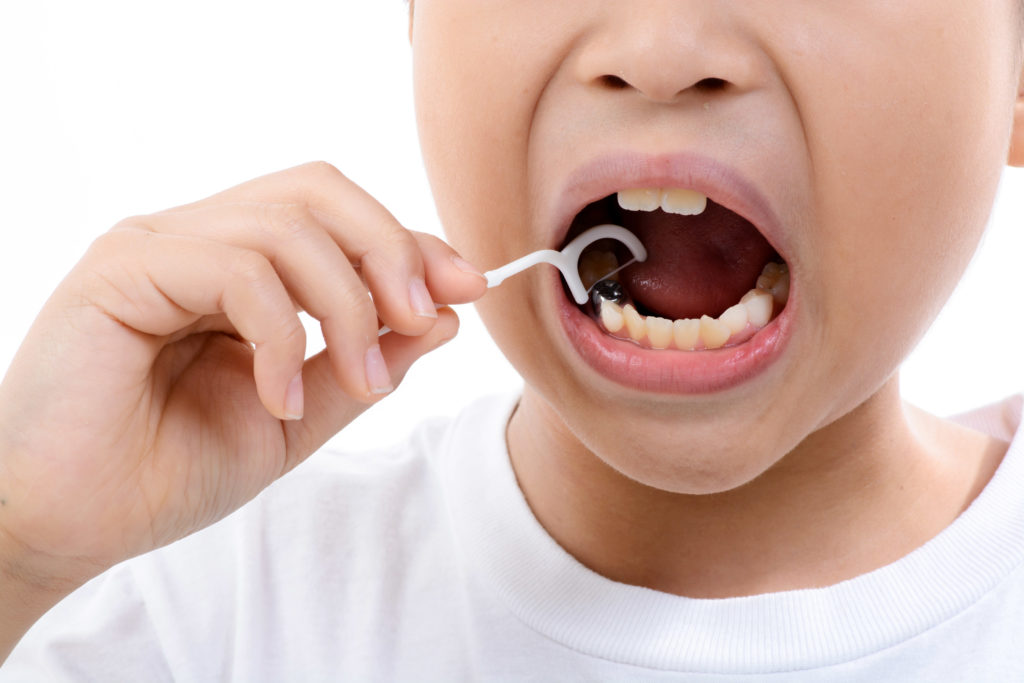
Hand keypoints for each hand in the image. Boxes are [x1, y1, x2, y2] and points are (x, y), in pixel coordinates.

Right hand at [0, 161, 485, 596]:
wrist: (68, 525)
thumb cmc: (166, 471)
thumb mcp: (296, 417)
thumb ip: (363, 365)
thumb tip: (442, 316)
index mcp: (235, 265)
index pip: (338, 217)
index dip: (409, 245)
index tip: (467, 289)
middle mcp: (196, 239)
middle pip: (320, 191)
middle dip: (391, 251)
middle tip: (422, 318)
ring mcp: (156, 245)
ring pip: (288, 224)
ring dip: (347, 305)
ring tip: (352, 382)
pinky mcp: (121, 270)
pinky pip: (237, 269)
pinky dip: (281, 334)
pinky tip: (278, 397)